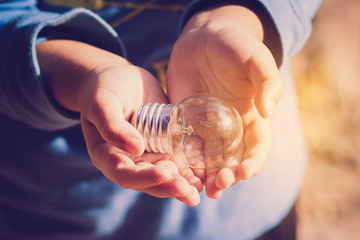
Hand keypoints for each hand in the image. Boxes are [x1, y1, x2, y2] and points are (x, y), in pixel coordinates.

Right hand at [37, 40, 201, 205]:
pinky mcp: (163, 146)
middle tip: (189, 191)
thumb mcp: (102, 102)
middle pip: (149, 181)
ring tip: (199, 189)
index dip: (145, 178)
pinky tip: (204, 175)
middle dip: (169, 187)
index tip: (165, 173)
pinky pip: (177, 161)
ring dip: (182, 185)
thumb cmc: (104, 87)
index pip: (125, 174)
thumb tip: (136, 149)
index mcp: (107, 156)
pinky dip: (189, 170)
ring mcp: (148, 155)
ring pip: (165, 175)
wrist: (119, 78)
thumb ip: (112, 125)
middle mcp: (129, 161)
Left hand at [166, 6, 282, 198]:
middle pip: (233, 160)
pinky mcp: (187, 122)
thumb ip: (267, 81)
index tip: (243, 172)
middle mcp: (232, 127)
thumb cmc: (233, 45)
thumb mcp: (255, 57)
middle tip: (218, 186)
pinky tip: (180, 171)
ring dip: (207, 177)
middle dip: (228, 177)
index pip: (257, 147)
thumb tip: (267, 112)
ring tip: (201, 189)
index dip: (253, 162)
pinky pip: (187, 146)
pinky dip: (186, 162)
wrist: (202, 37)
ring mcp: (208, 126)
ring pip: (210, 159)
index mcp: (253, 117)